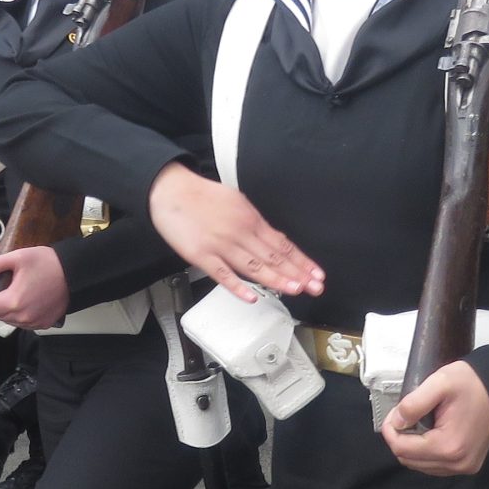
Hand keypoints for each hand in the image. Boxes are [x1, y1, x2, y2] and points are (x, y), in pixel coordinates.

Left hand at [0, 245, 68, 328]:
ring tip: (18, 292)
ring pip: (10, 320)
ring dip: (8, 309)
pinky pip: (25, 323)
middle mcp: (23, 316)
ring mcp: (34, 322)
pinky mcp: (44, 324)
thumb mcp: (17, 257)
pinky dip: (22, 314)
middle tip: (5, 287)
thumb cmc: (48, 263)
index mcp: (13, 301)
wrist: (75, 272)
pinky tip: (29, 300)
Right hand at [146, 163, 323, 300]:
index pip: (282, 244)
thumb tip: (272, 239)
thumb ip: (254, 222)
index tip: (316, 274)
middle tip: (314, 287)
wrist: (172, 191)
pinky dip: (238, 287)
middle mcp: (240, 232)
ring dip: (276, 279)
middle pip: (273, 257)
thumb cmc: (202, 197)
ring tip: (294, 290)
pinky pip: (223, 274)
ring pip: (254, 267)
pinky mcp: (202, 256)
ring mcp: (221, 245)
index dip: (301, 261)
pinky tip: (252, 297)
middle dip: (297, 273)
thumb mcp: (236, 201)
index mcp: (250, 219)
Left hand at [381, 359, 488, 475]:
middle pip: (409, 460)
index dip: (390, 431)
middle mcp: (457, 463)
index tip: (394, 414)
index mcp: (449, 446)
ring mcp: (464, 467)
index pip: (402, 449)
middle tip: (404, 416)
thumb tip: (395, 422)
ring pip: (419, 465)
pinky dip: (425, 452)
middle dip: (400, 438)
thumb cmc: (471, 384)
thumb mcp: (439, 383)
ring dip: (412, 446)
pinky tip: (430, 433)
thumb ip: (413, 404)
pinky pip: (434, 466)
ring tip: (418, 423)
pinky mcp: (467, 466)